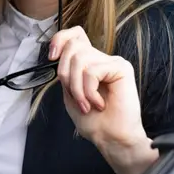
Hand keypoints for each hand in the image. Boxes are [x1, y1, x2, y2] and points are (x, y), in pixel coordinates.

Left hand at [49, 27, 158, 173]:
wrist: (111, 138)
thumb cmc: (94, 121)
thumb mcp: (70, 93)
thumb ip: (66, 72)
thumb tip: (58, 54)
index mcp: (89, 63)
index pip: (75, 34)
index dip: (60, 39)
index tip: (52, 57)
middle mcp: (101, 58)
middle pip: (73, 46)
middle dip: (66, 74)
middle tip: (76, 97)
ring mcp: (112, 62)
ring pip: (79, 59)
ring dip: (77, 87)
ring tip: (87, 104)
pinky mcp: (121, 68)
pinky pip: (92, 70)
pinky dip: (89, 91)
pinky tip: (99, 103)